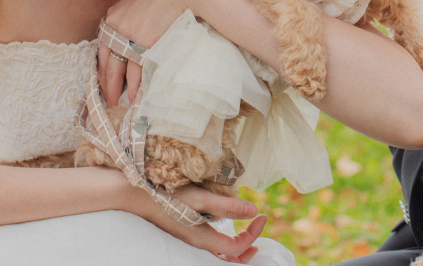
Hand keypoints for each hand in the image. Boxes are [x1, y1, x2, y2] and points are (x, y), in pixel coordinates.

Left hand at [98, 0, 200, 105]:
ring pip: (120, 71)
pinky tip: (137, 96)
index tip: (103, 81)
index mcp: (112, 18)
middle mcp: (115, 28)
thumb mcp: (142, 3)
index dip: (102, 68)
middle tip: (109, 99)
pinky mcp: (144, 45)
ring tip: (122, 103)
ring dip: (121, 89)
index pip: (101, 49)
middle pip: (106, 63)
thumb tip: (136, 33)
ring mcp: (128, 38)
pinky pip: (137, 71)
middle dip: (107, 84)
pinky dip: (137, 86)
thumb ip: (134, 18)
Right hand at [122, 179, 265, 261]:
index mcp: (202, 239)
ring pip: (215, 252)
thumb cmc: (167, 194)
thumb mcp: (200, 198)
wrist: (132, 192)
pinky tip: (222, 223)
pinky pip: (206, 242)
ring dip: (234, 246)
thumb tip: (254, 211)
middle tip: (258, 232)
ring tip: (247, 234)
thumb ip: (227, 206)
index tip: (263, 215)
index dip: (253, 235)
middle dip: (246, 249)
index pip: (236, 248)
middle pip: (226, 257)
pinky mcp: (181, 229)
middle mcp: (195, 243)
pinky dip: (220, 240)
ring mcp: (187, 238)